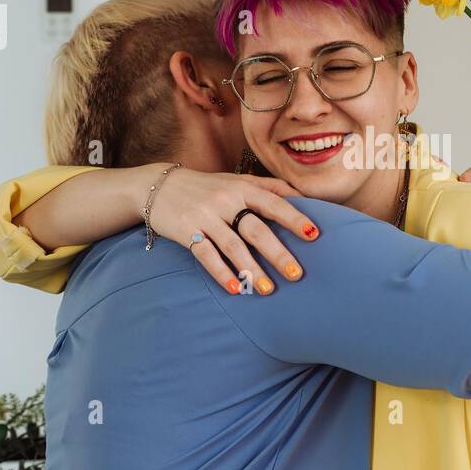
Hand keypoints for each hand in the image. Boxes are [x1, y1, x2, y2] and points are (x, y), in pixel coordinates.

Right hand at [149, 169, 318, 294]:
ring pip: (233, 246)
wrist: (157, 186)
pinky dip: (221, 272)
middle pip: (256, 229)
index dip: (294, 218)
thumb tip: (303, 195)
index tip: (313, 235)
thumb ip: (268, 186)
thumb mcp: (236, 179)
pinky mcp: (186, 230)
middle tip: (296, 274)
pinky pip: (206, 254)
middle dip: (278, 253)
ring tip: (268, 290)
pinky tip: (235, 288)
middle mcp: (225, 200)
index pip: (273, 203)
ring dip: (252, 270)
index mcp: (242, 187)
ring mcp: (205, 216)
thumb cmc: (206, 186)